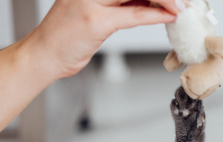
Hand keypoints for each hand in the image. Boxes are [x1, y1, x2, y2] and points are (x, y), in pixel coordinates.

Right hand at [27, 0, 182, 79]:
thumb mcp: (92, 9)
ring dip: (164, 0)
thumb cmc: (65, 35)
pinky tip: (169, 15)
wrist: (42, 55)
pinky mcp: (94, 21)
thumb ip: (119, 1)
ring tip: (181, 7)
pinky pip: (132, 14)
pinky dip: (154, 14)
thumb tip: (149, 0)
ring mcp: (90, 1)